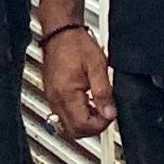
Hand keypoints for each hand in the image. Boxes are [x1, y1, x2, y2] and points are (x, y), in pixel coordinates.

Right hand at [41, 23, 113, 139]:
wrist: (60, 31)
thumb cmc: (75, 44)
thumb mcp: (97, 66)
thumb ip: (103, 92)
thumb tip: (109, 113)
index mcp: (66, 94)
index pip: (83, 126)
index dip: (101, 124)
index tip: (110, 113)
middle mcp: (56, 99)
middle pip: (74, 131)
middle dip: (93, 127)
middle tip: (105, 113)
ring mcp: (52, 98)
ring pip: (69, 126)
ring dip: (85, 122)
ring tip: (97, 105)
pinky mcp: (52, 94)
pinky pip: (64, 115)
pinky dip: (77, 114)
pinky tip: (87, 101)